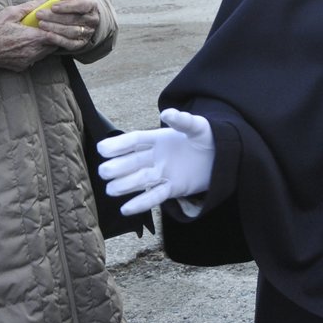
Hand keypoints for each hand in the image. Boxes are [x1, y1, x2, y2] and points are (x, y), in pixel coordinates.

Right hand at [0, 0, 67, 71]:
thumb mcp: (10, 13)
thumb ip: (29, 7)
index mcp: (32, 38)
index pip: (56, 35)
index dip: (58, 28)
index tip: (56, 22)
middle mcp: (32, 52)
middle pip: (53, 45)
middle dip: (54, 36)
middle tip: (49, 27)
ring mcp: (28, 61)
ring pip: (46, 53)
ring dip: (46, 44)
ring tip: (39, 34)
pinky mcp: (23, 67)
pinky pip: (36, 59)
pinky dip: (36, 51)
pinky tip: (30, 44)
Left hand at [30, 0, 101, 51]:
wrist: (72, 14)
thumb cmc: (68, 0)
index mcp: (91, 4)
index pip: (82, 6)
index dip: (67, 7)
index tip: (53, 7)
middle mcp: (92, 19)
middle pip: (74, 19)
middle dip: (55, 17)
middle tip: (40, 15)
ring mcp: (88, 32)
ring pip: (72, 32)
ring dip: (55, 28)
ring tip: (41, 24)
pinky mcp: (81, 43)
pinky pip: (71, 44)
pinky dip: (59, 40)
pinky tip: (48, 35)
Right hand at [95, 108, 214, 215]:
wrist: (219, 157)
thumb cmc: (206, 138)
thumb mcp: (198, 126)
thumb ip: (183, 120)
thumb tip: (166, 113)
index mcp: (158, 139)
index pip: (135, 141)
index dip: (119, 144)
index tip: (103, 148)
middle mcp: (155, 157)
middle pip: (133, 162)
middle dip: (117, 167)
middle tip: (103, 171)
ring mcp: (162, 173)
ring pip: (140, 180)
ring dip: (124, 186)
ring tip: (110, 190)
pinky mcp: (171, 188)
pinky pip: (154, 196)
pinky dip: (140, 203)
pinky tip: (125, 209)